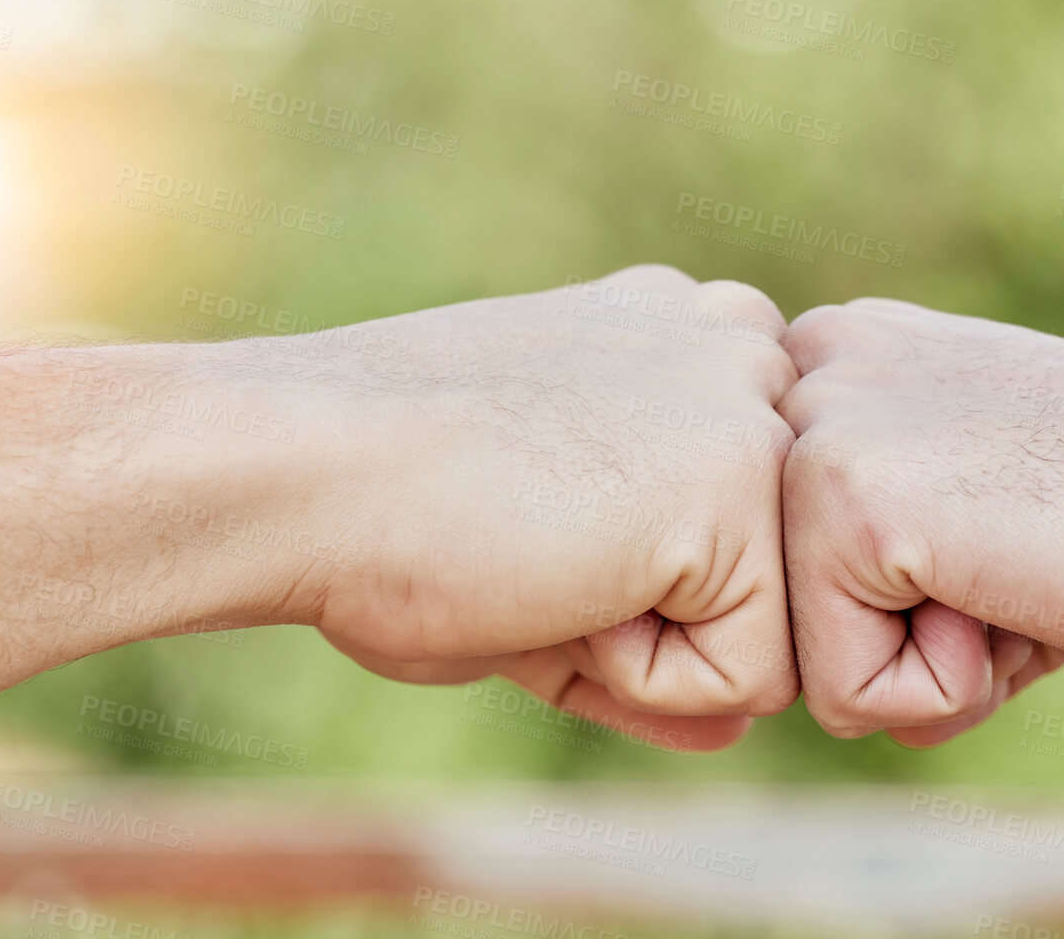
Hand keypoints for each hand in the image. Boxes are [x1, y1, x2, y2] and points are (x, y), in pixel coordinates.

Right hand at [246, 266, 800, 749]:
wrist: (295, 472)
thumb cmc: (385, 516)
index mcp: (689, 335)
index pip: (737, 528)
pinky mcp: (744, 481)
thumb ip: (655, 629)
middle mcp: (739, 346)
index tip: (524, 518)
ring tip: (541, 562)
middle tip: (526, 547)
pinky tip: (555, 585)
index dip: (631, 579)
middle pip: (764, 579)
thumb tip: (738, 728)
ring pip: (768, 634)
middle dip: (652, 616)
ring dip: (646, 649)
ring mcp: (752, 407)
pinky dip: (640, 679)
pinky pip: (749, 680)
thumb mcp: (546, 559)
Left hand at [778, 299, 1063, 744]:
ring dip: (936, 668)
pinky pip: (846, 700)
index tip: (1028, 528)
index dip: (916, 605)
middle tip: (1039, 556)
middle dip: (913, 640)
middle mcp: (807, 366)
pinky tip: (1037, 592)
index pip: (790, 568)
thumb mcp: (985, 494)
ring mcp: (816, 423)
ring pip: (805, 667)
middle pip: (785, 616)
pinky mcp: (843, 497)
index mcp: (839, 353)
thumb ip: (877, 532)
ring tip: (1037, 569)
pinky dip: (955, 693)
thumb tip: (773, 644)